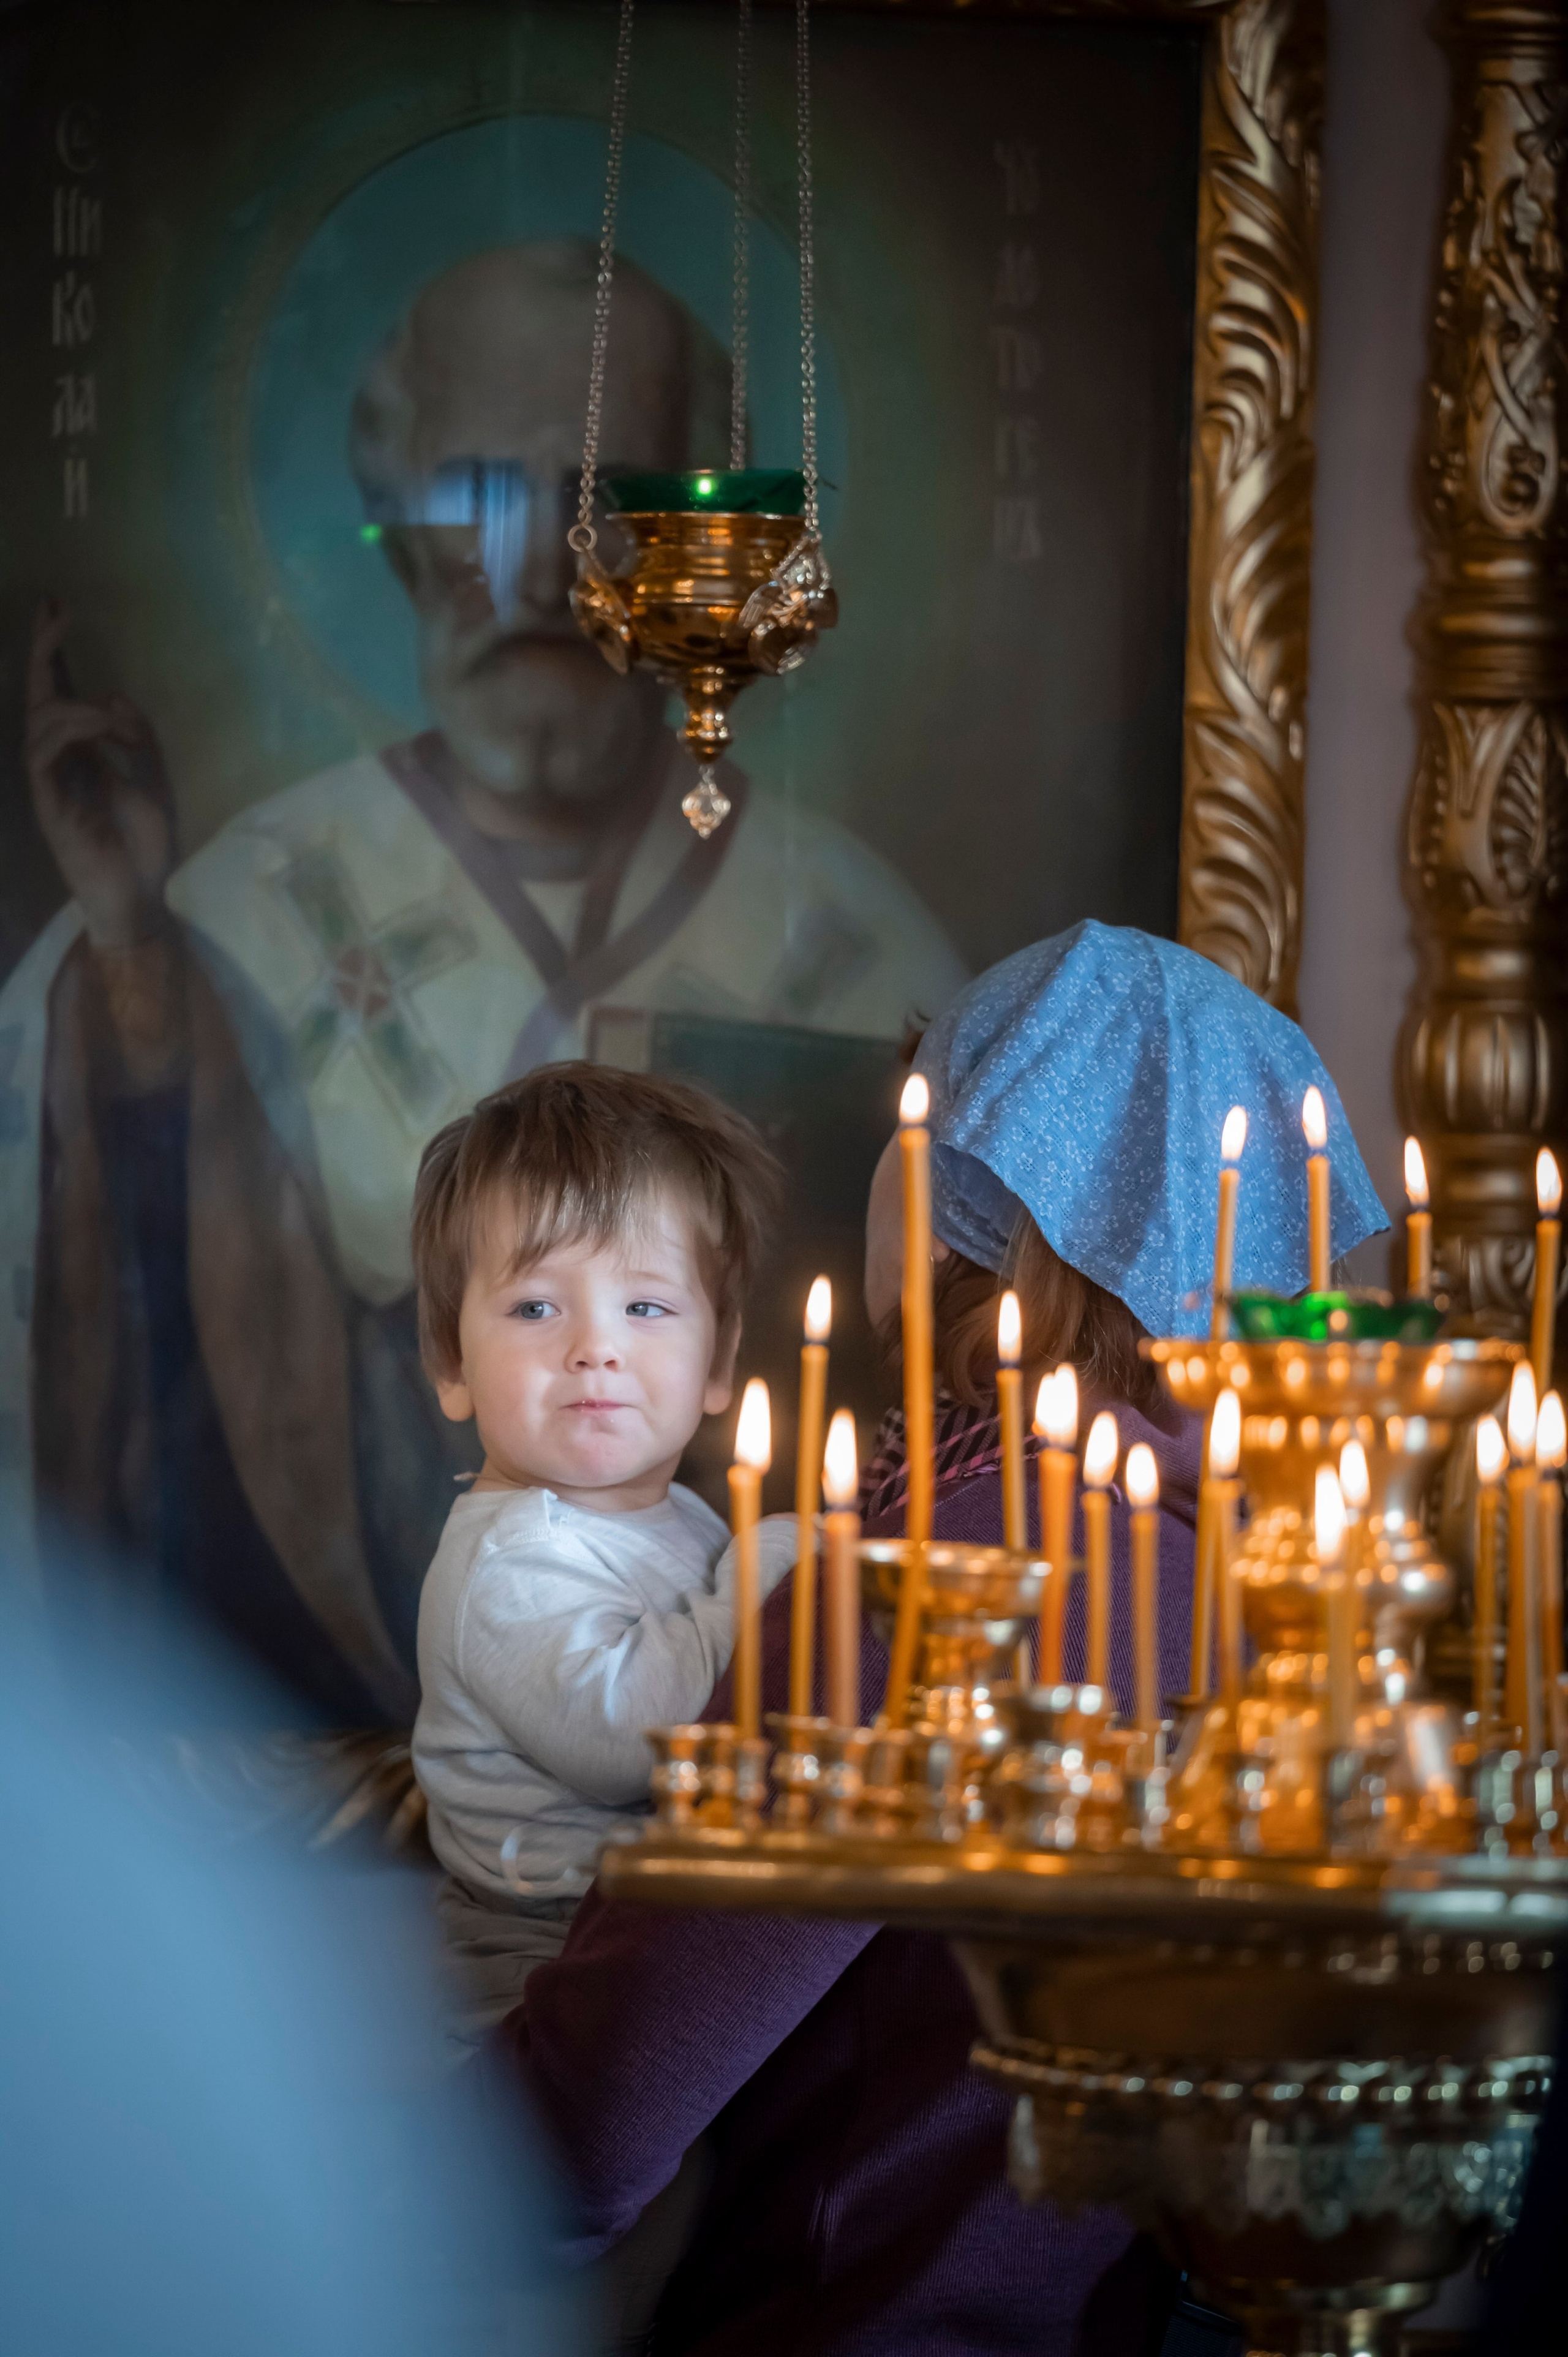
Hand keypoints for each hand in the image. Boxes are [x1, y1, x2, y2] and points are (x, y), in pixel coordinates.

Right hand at [26, 602, 175, 948]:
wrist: (144, 900)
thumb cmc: (147, 848)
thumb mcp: (155, 780)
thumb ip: (138, 737)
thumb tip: (110, 692)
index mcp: (82, 754)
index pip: (62, 694)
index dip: (55, 652)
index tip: (56, 606)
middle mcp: (59, 763)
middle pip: (40, 697)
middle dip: (43, 651)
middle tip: (56, 613)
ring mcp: (50, 785)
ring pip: (38, 723)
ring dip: (71, 706)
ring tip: (107, 716)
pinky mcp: (49, 807)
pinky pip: (43, 757)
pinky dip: (69, 732)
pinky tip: (99, 728)